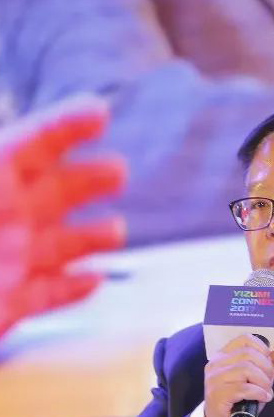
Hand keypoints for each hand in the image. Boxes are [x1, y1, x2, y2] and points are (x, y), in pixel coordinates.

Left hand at [0, 94, 126, 337]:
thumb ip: (2, 169)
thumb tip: (7, 153)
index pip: (34, 143)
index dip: (68, 126)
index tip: (100, 113)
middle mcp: (4, 218)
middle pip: (52, 193)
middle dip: (88, 181)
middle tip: (119, 172)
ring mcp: (8, 262)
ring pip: (57, 246)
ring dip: (89, 238)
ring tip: (116, 230)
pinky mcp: (11, 303)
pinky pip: (48, 295)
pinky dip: (74, 289)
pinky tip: (95, 280)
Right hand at [204, 334, 273, 416]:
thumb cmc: (239, 401)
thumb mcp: (257, 381)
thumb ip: (270, 365)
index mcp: (224, 355)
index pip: (245, 339)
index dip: (262, 350)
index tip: (268, 365)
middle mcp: (216, 363)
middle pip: (248, 354)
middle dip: (266, 369)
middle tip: (269, 383)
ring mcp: (214, 379)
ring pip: (245, 369)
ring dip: (263, 382)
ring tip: (266, 392)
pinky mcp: (217, 395)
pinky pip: (243, 388)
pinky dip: (258, 392)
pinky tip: (263, 398)